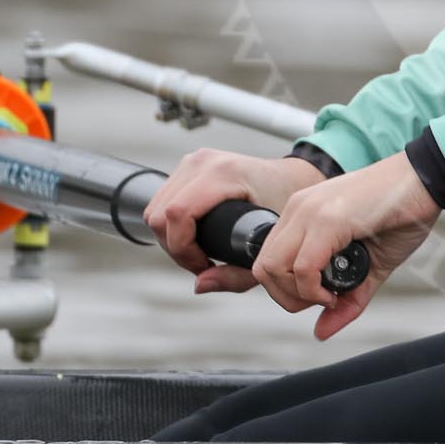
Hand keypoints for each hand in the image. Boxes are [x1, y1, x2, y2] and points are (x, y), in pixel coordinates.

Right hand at [141, 148, 326, 292]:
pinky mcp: (188, 165)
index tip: (203, 265)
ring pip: (154, 209)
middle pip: (159, 215)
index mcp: (224, 173)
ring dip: (170, 237)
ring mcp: (194, 160)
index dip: (182, 248)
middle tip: (202, 262)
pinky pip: (160, 200)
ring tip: (198, 250)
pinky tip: (193, 234)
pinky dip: (169, 224)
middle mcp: (204, 162)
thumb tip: (200, 284)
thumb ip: (235, 276)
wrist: (291, 179)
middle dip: (176, 248)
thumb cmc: (282, 207)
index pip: (177, 213)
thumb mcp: (266, 247)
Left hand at [251, 152, 441, 339]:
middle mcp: (299, 209)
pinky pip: (303, 267)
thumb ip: (347, 298)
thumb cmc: (403, 213)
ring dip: (298, 295)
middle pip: (263, 268)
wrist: (428, 178)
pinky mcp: (328, 218)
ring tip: (329, 295)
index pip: (268, 261)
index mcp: (302, 213)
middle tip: (322, 301)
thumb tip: (322, 332)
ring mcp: (310, 211)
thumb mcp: (371, 264)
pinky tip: (336, 290)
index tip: (321, 297)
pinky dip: (314, 290)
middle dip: (288, 298)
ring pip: (273, 268)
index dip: (287, 290)